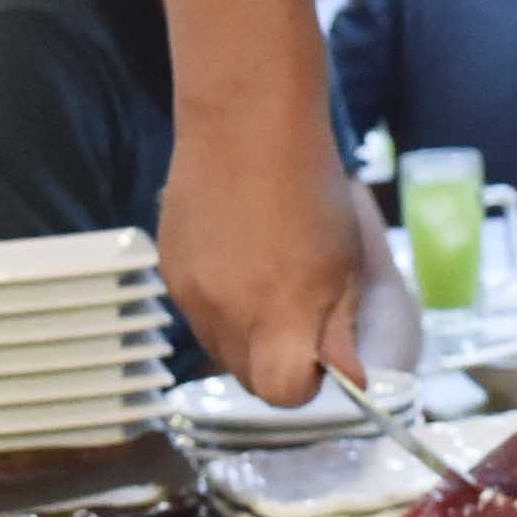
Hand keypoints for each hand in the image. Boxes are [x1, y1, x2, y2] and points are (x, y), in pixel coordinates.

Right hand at [162, 111, 374, 407]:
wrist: (244, 122)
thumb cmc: (311, 188)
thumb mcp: (345, 261)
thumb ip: (338, 327)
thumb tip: (349, 379)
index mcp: (279, 315)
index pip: (282, 393)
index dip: (305, 383)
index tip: (319, 353)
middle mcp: (226, 315)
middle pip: (248, 378)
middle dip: (276, 363)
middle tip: (299, 313)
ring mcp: (189, 294)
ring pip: (219, 347)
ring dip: (245, 333)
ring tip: (267, 277)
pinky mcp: (167, 271)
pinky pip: (196, 312)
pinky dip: (218, 303)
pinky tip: (236, 256)